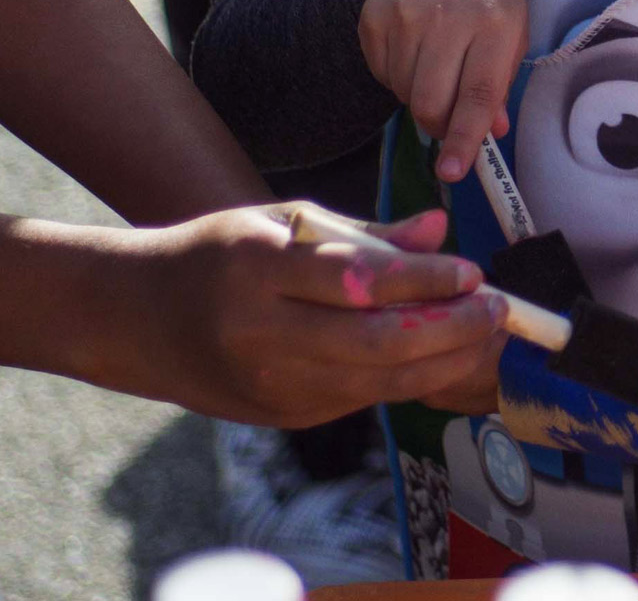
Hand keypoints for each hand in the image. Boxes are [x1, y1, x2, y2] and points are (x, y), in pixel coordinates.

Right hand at [108, 205, 505, 425]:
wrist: (140, 320)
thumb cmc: (221, 256)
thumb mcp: (284, 223)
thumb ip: (366, 233)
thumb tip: (439, 228)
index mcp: (256, 268)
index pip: (354, 280)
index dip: (423, 281)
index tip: (472, 270)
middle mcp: (260, 332)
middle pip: (374, 342)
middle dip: (449, 330)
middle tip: (497, 309)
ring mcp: (270, 382)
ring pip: (375, 381)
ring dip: (444, 361)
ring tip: (486, 334)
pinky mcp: (284, 415)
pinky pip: (362, 396)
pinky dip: (411, 378)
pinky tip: (446, 356)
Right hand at [361, 0, 527, 183]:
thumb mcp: (512, 29)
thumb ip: (501, 83)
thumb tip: (490, 133)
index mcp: (495, 24)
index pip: (478, 95)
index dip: (465, 139)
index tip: (453, 171)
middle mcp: (447, 20)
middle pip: (431, 102)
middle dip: (439, 126)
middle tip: (448, 119)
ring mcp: (404, 18)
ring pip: (405, 93)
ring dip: (420, 97)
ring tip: (436, 65)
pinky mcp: (373, 20)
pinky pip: (383, 74)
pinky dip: (399, 77)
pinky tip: (414, 50)